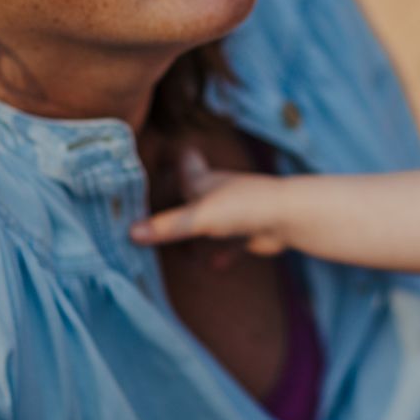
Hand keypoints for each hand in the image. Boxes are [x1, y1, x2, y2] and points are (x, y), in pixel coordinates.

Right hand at [129, 146, 287, 255]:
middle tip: (162, 217)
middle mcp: (219, 192)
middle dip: (182, 207)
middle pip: (196, 197)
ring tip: (184, 254)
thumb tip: (130, 233)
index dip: (178, 162)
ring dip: (201, 235)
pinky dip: (223, 253)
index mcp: (204, 181)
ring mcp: (237, 211)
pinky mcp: (251, 231)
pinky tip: (216, 265)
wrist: (289, 218)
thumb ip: (167, 227)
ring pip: (214, 223)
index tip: (171, 155)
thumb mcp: (198, 217)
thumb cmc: (242, 207)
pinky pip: (233, 243)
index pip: (186, 166)